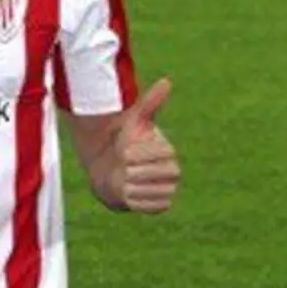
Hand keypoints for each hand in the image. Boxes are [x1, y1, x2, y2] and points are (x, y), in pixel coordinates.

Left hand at [114, 78, 180, 213]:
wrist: (113, 170)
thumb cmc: (125, 144)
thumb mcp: (135, 121)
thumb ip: (150, 103)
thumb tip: (167, 81)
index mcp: (169, 152)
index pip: (151, 155)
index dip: (131, 153)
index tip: (125, 151)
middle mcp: (173, 172)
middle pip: (144, 174)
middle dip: (128, 170)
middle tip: (124, 167)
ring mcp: (168, 190)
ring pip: (140, 190)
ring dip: (126, 185)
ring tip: (125, 179)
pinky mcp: (161, 206)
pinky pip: (142, 205)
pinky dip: (130, 200)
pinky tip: (128, 192)